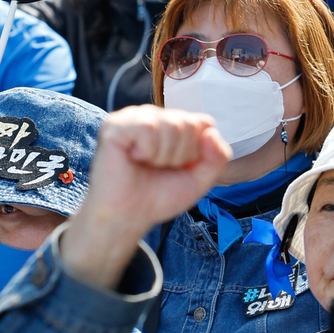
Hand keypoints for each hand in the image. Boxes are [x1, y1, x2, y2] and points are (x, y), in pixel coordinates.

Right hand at [60, 107, 231, 290]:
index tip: (179, 166)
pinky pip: (148, 127)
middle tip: (159, 167)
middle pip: (189, 124)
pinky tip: (134, 157)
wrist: (128, 216)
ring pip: (171, 125)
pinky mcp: (115, 125)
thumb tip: (211, 132)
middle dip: (180, 155)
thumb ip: (217, 157)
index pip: (204, 123)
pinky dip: (147, 150)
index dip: (197, 151)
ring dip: (163, 155)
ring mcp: (134, 118)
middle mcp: (155, 116)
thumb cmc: (159, 196)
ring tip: (147, 164)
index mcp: (173, 124)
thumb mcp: (199, 180)